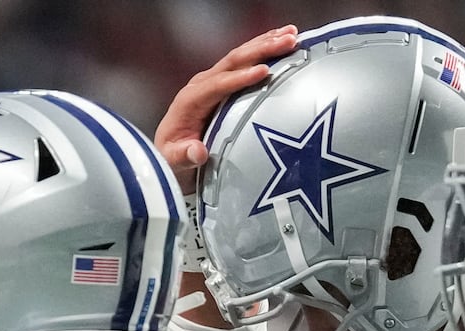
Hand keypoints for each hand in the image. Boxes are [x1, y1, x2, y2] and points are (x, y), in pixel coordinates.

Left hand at [154, 25, 297, 189]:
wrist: (172, 153)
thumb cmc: (175, 159)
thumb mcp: (175, 163)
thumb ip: (184, 156)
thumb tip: (197, 151)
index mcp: (189, 101)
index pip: (216, 85)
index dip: (239, 78)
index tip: (264, 71)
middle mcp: (201, 85)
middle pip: (232, 62)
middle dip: (260, 50)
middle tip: (288, 41)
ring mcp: (213, 80)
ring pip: (241, 56)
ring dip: (267, 43)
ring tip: (292, 34)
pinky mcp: (224, 81)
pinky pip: (245, 61)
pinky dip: (264, 47)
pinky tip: (284, 38)